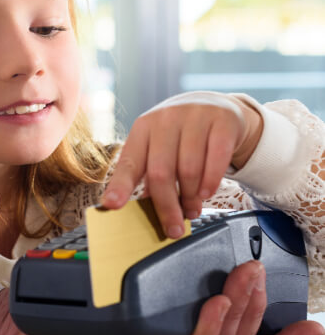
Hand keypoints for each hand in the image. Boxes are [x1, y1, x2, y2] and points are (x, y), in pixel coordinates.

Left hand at [102, 92, 263, 238]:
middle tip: (173, 229)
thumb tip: (144, 211)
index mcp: (143, 128)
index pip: (129, 162)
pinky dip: (210, 183)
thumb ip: (149, 174)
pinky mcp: (222, 122)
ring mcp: (195, 118)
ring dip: (190, 198)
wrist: (216, 106)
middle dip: (166, 207)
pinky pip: (216, 161)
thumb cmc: (181, 134)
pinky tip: (206, 194)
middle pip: (160, 172)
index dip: (120, 185)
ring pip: (189, 170)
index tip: (112, 205)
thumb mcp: (159, 146)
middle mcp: (166, 119)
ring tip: (191, 210)